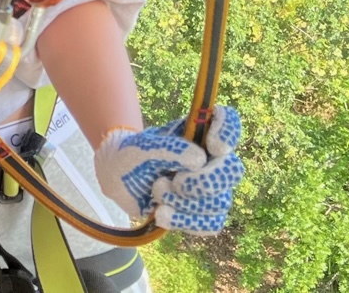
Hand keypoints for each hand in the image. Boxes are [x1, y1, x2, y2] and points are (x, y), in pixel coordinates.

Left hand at [92, 107, 243, 234]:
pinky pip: (211, 224)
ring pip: (218, 202)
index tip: (212, 145)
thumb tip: (200, 160)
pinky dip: (184, 221)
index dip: (228, 132)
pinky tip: (161, 214)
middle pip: (231, 171)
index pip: (229, 124)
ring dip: (183, 202)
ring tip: (156, 191)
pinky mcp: (202, 214)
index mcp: (198, 134)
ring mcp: (210, 189)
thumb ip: (168, 149)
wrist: (117, 180)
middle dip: (203, 181)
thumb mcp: (141, 147)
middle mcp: (211, 160)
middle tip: (175, 181)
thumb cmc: (132, 155)